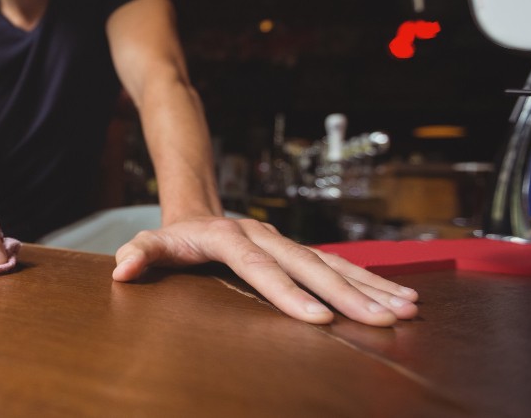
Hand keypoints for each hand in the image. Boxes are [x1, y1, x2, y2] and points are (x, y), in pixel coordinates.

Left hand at [112, 217, 418, 326]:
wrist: (198, 210)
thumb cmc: (175, 238)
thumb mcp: (153, 243)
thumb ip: (140, 253)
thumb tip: (122, 268)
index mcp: (229, 238)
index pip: (260, 268)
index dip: (288, 293)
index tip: (319, 319)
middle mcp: (264, 236)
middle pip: (309, 266)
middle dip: (348, 295)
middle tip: (383, 320)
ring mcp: (286, 242)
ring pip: (333, 264)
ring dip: (371, 288)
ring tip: (408, 310)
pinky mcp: (300, 251)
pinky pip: (339, 266)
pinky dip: (371, 282)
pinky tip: (402, 298)